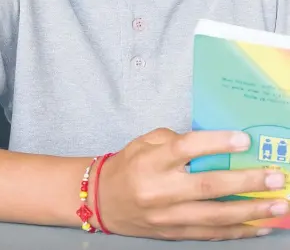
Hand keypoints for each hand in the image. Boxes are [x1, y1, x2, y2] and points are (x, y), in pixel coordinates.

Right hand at [97, 128, 287, 239]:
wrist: (102, 200)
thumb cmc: (127, 165)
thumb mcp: (144, 142)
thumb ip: (175, 139)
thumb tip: (214, 143)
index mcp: (151, 161)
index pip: (186, 149)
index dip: (216, 143)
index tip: (244, 140)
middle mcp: (160, 190)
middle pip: (208, 186)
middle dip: (246, 182)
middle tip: (275, 177)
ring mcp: (168, 217)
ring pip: (216, 216)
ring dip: (251, 211)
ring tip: (278, 205)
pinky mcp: (174, 234)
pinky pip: (211, 233)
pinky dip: (238, 231)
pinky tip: (259, 225)